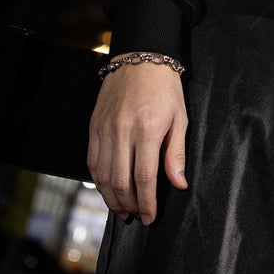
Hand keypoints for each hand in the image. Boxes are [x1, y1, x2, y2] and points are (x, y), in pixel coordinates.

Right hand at [88, 56, 188, 224]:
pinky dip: (98, 181)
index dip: (147, 202)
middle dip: (129, 204)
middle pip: (120, 181)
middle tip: (137, 215)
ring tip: (122, 209)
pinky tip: (108, 189)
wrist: (140, 58)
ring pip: (102, 176)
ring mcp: (105, 130)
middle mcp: (123, 131)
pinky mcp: (94, 127)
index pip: (144, 177)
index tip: (150, 216)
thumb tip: (178, 184)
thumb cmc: (165, 87)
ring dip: (111, 198)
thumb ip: (176, 153)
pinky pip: (92, 162)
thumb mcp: (180, 117)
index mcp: (148, 129)